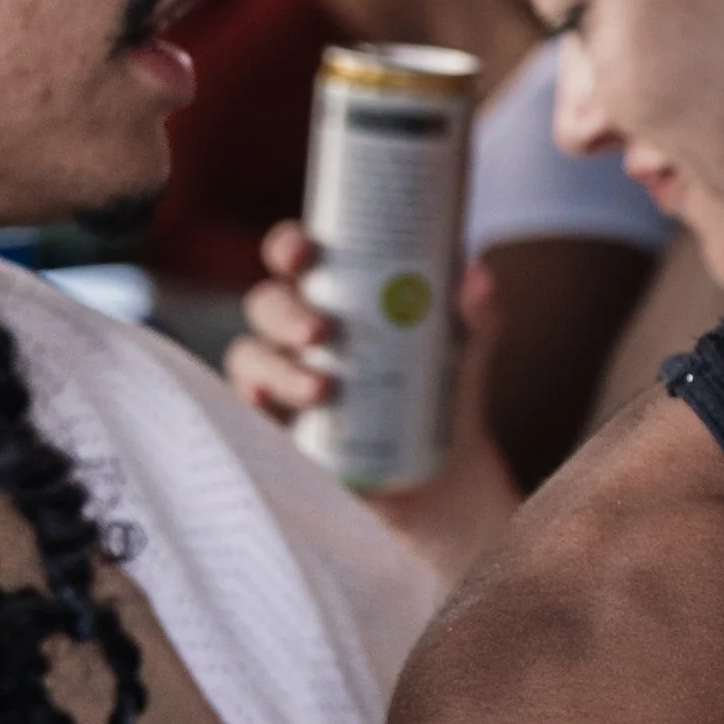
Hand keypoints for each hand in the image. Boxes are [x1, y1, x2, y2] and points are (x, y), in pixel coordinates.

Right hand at [226, 225, 516, 586]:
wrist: (447, 476)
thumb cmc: (446, 390)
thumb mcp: (466, 351)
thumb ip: (476, 315)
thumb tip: (476, 279)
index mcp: (336, 295)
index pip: (296, 257)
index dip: (289, 246)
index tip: (303, 253)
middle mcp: (300, 332)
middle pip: (267, 305)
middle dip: (285, 313)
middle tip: (321, 332)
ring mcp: (283, 379)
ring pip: (252, 358)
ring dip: (278, 368)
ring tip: (322, 389)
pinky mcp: (278, 429)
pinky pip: (247, 412)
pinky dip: (249, 405)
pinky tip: (262, 406)